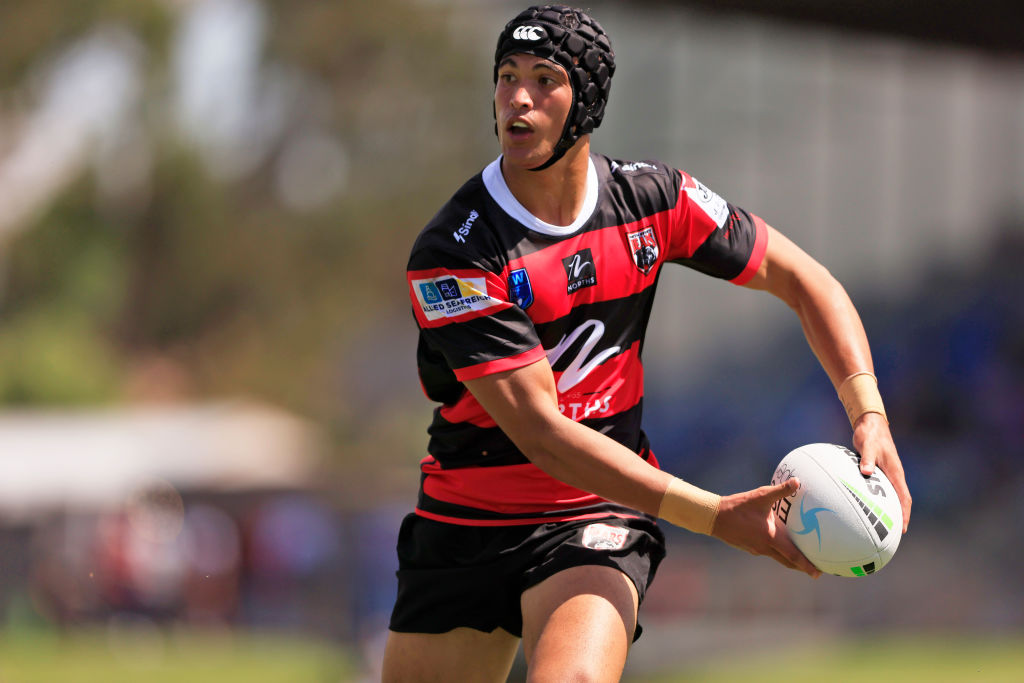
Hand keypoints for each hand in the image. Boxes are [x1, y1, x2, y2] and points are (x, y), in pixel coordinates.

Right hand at [711, 479, 820, 577]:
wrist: (714, 517)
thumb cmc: (738, 506)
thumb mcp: (760, 496)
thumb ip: (780, 491)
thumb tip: (798, 482)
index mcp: (771, 538)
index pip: (793, 556)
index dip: (806, 565)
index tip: (818, 573)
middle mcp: (764, 548)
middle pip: (787, 562)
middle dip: (801, 566)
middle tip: (815, 569)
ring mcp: (756, 549)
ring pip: (777, 557)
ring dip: (789, 559)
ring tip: (799, 556)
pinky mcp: (749, 546)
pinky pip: (767, 551)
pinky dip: (776, 551)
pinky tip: (776, 542)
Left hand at [853, 412, 911, 532]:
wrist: (869, 423)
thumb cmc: (870, 434)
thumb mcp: (868, 445)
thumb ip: (867, 458)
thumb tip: (865, 472)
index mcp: (895, 472)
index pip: (904, 498)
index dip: (904, 514)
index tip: (902, 529)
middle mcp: (893, 475)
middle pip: (899, 501)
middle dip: (897, 517)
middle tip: (892, 534)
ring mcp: (886, 474)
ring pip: (889, 495)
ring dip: (887, 509)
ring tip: (879, 525)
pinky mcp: (877, 471)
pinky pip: (877, 488)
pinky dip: (875, 499)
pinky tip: (863, 505)